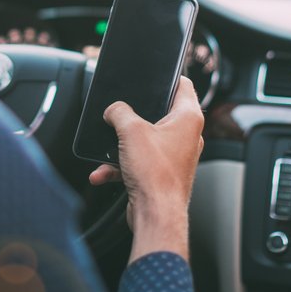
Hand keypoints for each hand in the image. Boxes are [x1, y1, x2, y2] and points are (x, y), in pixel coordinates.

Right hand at [88, 76, 204, 261]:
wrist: (155, 215)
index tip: (154, 75)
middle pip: (159, 112)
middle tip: (122, 113)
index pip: (183, 85)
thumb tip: (114, 110)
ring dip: (124, 143)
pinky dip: (121, 164)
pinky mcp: (161, 173)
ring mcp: (174, 156)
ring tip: (110, 146)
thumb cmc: (156, 175)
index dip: (168, 77)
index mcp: (188, 118)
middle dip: (135, 114)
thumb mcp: (130, 130)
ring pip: (146, 139)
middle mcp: (186, 136)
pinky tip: (103, 171)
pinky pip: (139, 161)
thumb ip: (119, 112)